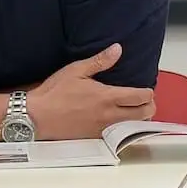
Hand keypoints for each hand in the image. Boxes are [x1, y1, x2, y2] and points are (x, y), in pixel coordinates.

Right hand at [28, 45, 155, 138]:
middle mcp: (109, 115)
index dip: (148, 93)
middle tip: (145, 101)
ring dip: (139, 119)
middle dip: (149, 107)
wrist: (37, 116)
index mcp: (107, 97)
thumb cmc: (55, 92)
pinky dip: (124, 129)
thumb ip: (100, 61)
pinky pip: (118, 135)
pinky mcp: (95, 138)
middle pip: (143, 114)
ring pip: (133, 127)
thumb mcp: (76, 70)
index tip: (146, 89)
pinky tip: (119, 122)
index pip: (141, 97)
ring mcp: (103, 129)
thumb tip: (117, 49)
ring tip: (135, 111)